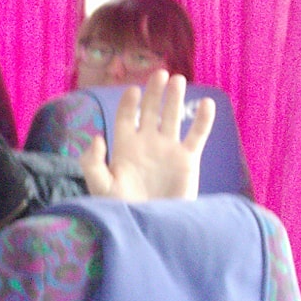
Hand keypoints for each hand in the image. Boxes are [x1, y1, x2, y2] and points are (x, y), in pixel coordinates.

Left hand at [80, 71, 214, 201]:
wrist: (150, 226)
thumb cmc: (121, 208)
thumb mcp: (100, 187)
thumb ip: (93, 163)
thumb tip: (97, 137)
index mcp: (125, 146)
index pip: (127, 117)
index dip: (130, 103)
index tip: (132, 90)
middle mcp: (148, 143)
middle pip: (151, 110)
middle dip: (154, 92)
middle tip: (160, 73)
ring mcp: (168, 150)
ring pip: (173, 117)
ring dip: (175, 98)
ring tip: (178, 79)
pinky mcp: (187, 159)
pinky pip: (196, 135)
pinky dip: (203, 120)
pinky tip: (207, 103)